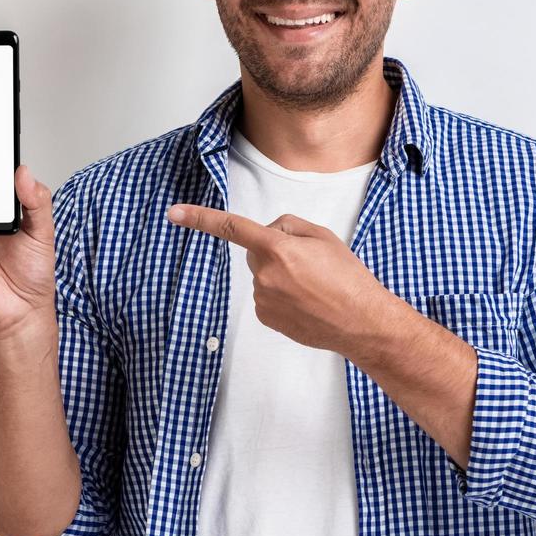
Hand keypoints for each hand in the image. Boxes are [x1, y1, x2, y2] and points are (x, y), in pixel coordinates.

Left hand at [166, 202, 393, 357]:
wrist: (361, 322)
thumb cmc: (347, 278)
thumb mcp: (323, 237)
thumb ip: (289, 227)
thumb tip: (270, 233)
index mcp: (278, 249)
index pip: (231, 228)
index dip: (200, 218)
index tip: (174, 213)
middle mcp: (265, 275)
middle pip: (257, 252)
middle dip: (275, 251)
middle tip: (309, 264)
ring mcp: (264, 300)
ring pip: (264, 276)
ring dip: (282, 276)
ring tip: (314, 287)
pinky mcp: (267, 318)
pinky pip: (267, 297)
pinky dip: (283, 296)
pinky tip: (306, 302)